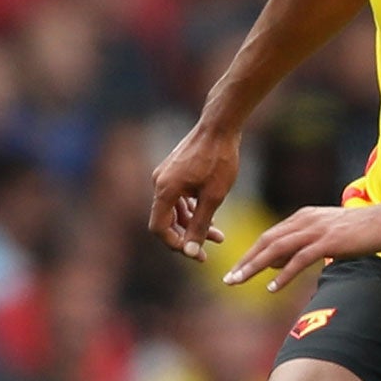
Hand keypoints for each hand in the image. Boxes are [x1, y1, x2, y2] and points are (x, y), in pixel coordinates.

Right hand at [147, 125, 237, 260]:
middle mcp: (159, 182)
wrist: (221, 126)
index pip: (159, 228)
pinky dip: (193, 209)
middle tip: (207, 253)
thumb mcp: (213, 197)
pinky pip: (179, 197)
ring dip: (193, 225)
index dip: (175, 244)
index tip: (196, 254)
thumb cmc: (219, 159)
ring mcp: (166, 175)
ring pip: (175, 210)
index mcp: (164, 190)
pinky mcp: (175, 170)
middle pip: (167, 221)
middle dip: (187, 237)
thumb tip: (190, 252)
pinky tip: (211, 217)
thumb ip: (199, 226)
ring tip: (218, 236)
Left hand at [224, 203, 380, 291]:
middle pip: (267, 241)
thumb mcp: (327, 234)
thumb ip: (303, 245)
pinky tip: (272, 287)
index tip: (237, 269)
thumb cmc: (362, 230)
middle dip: (246, 261)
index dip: (251, 253)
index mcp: (304, 217)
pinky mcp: (328, 242)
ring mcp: (316, 230)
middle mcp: (305, 220)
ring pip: (277, 249)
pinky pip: (299, 260)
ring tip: (240, 282)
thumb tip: (278, 262)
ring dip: (255, 267)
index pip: (270, 236)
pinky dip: (283, 274)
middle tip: (229, 278)